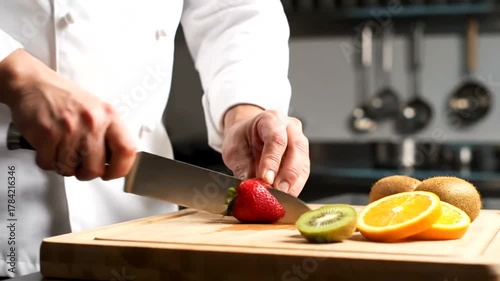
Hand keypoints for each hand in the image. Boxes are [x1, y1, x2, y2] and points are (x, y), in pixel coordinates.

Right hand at [0, 49, 135, 179]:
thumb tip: (117, 162)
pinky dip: (47, 160)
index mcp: (108, 115)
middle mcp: (91, 122)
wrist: (33, 84)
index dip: (120, 169)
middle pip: (95, 168)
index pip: (126, 150)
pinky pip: (49, 164)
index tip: (112, 173)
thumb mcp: (97, 110)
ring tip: (63, 150)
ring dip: (64, 166)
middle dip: (86, 172)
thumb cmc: (66, 99)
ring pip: (69, 169)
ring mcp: (68, 129)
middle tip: (81, 165)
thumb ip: (109, 134)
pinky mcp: (46, 134)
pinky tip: (49, 147)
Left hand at [221, 105, 309, 196]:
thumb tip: (251, 188)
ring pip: (303, 163)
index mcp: (271, 119)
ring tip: (281, 198)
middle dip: (288, 174)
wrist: (247, 136)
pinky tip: (285, 197)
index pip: (276, 138)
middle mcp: (290, 128)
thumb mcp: (234, 150)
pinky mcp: (303, 159)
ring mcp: (299, 142)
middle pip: (296, 149)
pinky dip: (295, 187)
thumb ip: (243, 168)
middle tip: (278, 192)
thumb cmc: (242, 139)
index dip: (272, 160)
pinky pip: (303, 174)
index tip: (265, 179)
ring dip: (293, 184)